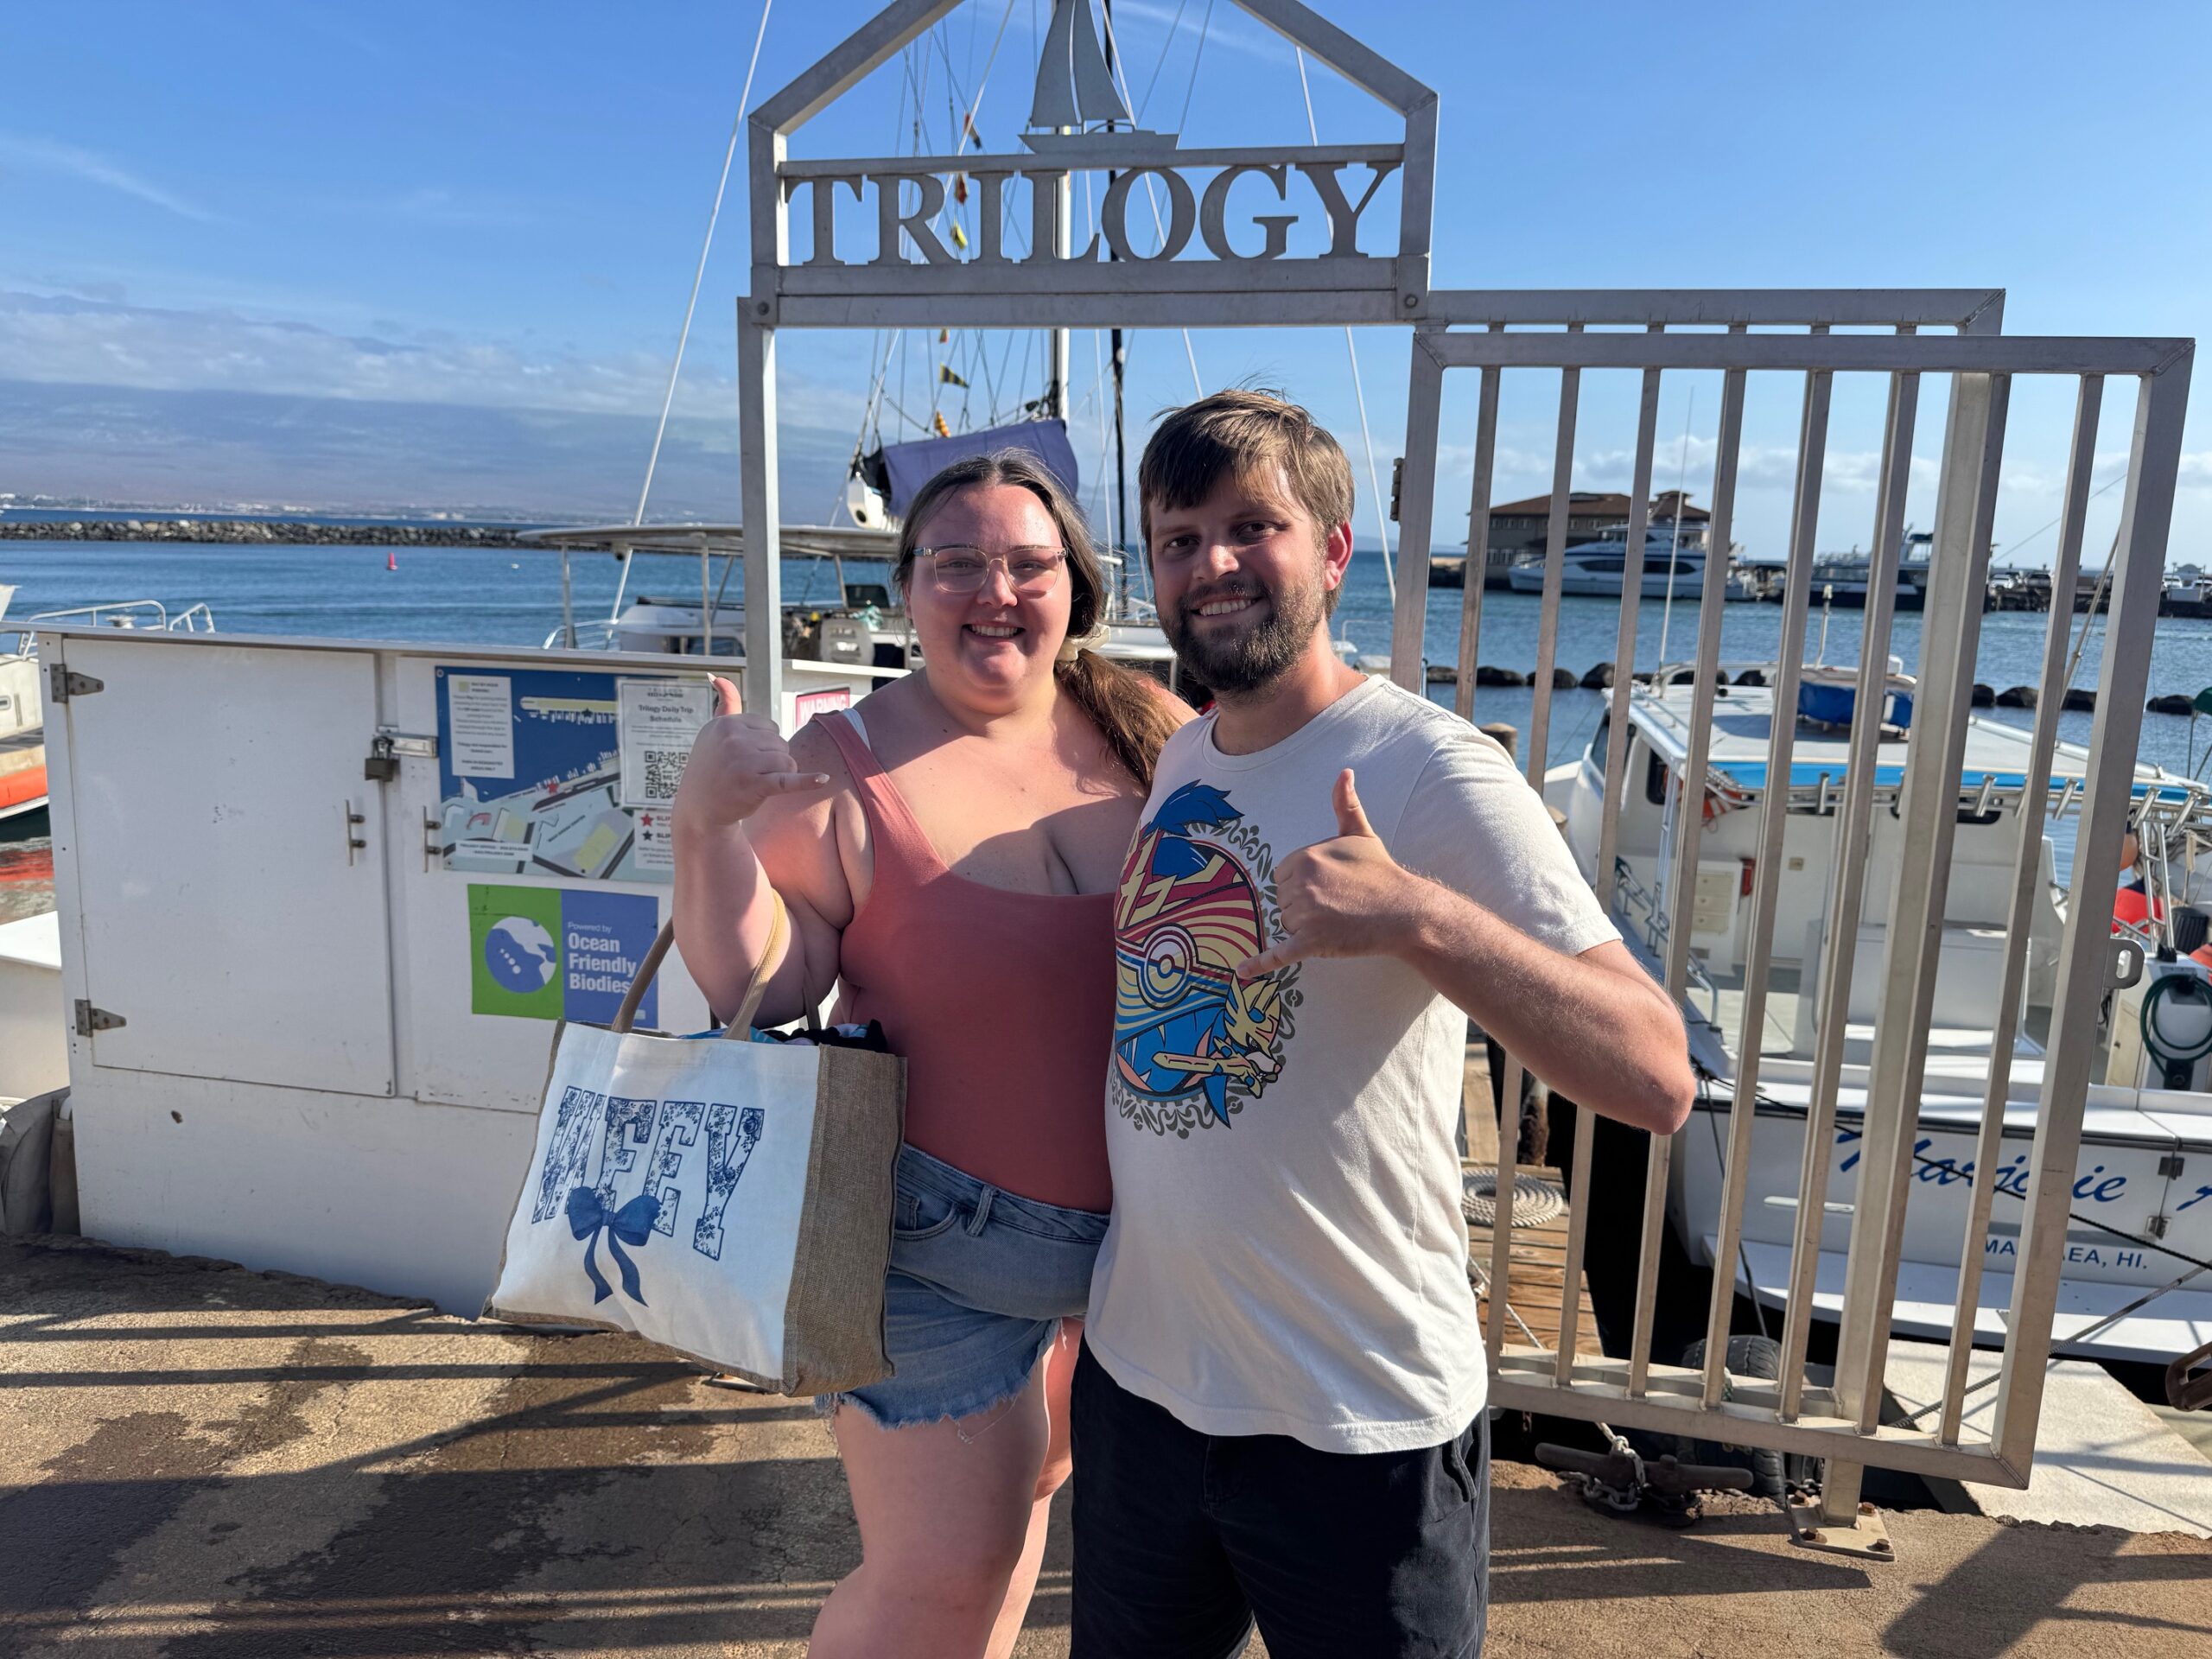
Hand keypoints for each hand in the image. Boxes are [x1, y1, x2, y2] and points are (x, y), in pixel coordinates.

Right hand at [673, 677, 831, 828]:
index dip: (764, 743)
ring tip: (756, 782)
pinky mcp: (754, 785)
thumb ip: (724, 705)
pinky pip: (787, 780)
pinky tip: (823, 779)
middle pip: (780, 743)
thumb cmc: (711, 767)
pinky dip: (806, 781)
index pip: (770, 727)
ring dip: (780, 774)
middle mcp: (734, 740)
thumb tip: (718, 677)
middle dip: (772, 759)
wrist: (700, 809)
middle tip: (748, 773)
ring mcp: (744, 762)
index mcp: (727, 724)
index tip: (746, 756)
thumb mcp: (713, 733)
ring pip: (787, 761)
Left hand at [1237, 770, 1422, 978]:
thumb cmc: (1381, 872)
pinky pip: (1279, 953)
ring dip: (1305, 927)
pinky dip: (1259, 964)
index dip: (1302, 883)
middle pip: (1281, 899)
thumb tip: (1344, 772)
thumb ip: (1345, 804)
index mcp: (1306, 856)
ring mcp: (1307, 914)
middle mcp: (1303, 882)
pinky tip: (1241, 972)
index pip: (1281, 875)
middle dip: (1303, 905)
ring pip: (1286, 923)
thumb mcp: (1360, 833)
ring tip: (1338, 919)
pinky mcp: (1313, 942)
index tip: (1329, 886)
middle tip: (1337, 904)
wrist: (1406, 910)